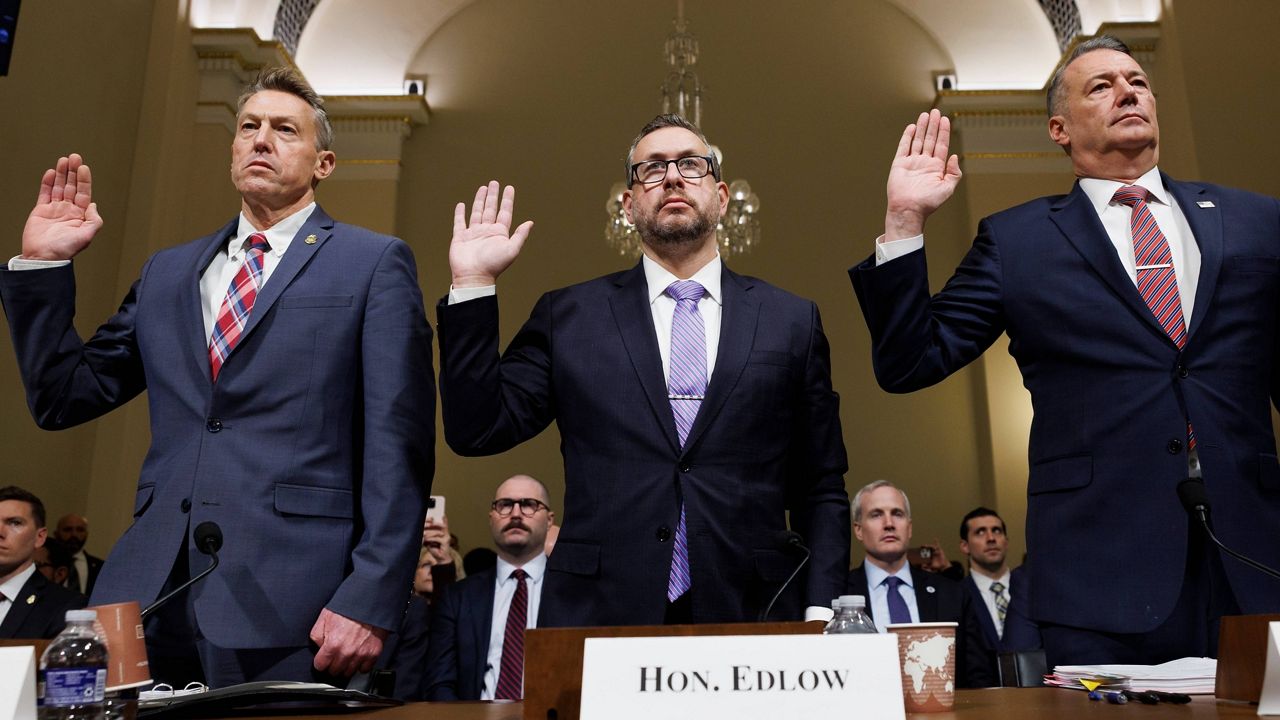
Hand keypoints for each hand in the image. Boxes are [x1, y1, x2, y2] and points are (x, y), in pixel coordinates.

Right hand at [22, 154, 103, 260]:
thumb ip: (94, 220)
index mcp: (80, 216)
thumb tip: (94, 206)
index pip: (84, 193)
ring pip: (59, 187)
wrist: (43, 256)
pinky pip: (45, 193)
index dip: (84, 180)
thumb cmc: (64, 250)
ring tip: (63, 160)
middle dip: (73, 172)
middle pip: (72, 186)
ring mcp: (55, 209)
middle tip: (74, 157)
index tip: (83, 167)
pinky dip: (48, 182)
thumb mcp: (86, 236)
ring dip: (62, 174)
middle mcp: (68, 211)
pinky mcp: (41, 210)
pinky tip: (52, 173)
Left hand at [309, 607, 388, 676]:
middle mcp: (346, 652)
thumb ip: (317, 636)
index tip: (323, 659)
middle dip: (333, 664)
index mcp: (332, 645)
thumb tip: (318, 647)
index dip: (321, 662)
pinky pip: (364, 669)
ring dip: (346, 666)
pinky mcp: (373, 653)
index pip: (320, 666)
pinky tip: (358, 657)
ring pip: (349, 672)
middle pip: (334, 671)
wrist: (369, 603)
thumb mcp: (324, 618)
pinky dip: (361, 665)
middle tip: (335, 656)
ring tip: (347, 656)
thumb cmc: (348, 608)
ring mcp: (361, 654)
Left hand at [423, 515, 452, 564]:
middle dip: (433, 524)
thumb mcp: (430, 541)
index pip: (442, 524)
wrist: (440, 559)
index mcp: (443, 533)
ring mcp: (446, 537)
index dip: (441, 520)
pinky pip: (437, 538)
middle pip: (440, 526)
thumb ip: (428, 536)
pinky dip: (431, 539)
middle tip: (426, 523)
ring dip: (429, 533)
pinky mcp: (445, 542)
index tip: (438, 515)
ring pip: (437, 532)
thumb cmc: (435, 550)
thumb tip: (423, 532)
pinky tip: (426, 540)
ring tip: (423, 534)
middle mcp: (446, 534)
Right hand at [449, 181, 533, 287]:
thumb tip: (531, 222)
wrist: (473, 276)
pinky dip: (460, 213)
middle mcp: (487, 231)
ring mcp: (473, 233)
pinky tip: (462, 205)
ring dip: (480, 200)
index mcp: (500, 233)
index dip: (507, 200)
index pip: (505, 212)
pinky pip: (460, 222)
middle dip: (493, 196)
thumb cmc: (493, 265)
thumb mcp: (511, 249)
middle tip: (494, 182)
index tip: (509, 188)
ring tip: (483, 188)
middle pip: (491, 208)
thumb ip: (520, 235)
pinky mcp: (460, 237)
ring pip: (477, 212)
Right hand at [884, 109, 960, 240]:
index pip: (941, 145)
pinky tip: (912, 128)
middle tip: (935, 111)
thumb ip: (954, 173)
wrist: (908, 210)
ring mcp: (912, 163)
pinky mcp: (900, 164)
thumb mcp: (948, 189)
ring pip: (918, 141)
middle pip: (930, 139)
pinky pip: (904, 147)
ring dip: (922, 127)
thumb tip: (954, 156)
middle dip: (933, 125)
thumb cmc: (928, 203)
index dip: (943, 132)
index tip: (945, 119)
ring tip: (925, 115)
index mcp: (936, 168)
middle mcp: (924, 163)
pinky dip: (907, 137)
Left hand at [920, 539, 950, 572]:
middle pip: (927, 548)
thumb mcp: (930, 566)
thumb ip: (926, 566)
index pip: (925, 551)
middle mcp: (931, 552)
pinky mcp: (939, 550)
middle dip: (925, 547)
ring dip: (929, 546)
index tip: (919, 548)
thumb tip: (922, 566)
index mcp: (929, 555)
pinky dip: (936, 542)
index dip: (922, 549)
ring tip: (927, 545)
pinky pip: (938, 545)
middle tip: (922, 546)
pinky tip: (935, 539)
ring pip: (932, 547)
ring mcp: (935, 551)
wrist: (942, 565)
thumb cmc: (936, 565)